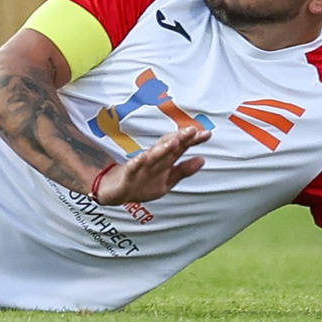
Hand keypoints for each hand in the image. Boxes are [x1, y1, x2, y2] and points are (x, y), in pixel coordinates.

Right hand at [92, 123, 208, 205]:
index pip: (180, 147)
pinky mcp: (128, 173)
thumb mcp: (167, 180)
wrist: (115, 191)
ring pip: (153, 155)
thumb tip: (202, 159)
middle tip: (192, 130)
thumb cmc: (142, 183)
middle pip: (168, 146)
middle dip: (180, 138)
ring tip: (174, 142)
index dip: (193, 141)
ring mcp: (141, 165)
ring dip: (163, 148)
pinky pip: (133, 167)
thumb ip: (184, 170)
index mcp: (164, 160)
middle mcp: (154, 159)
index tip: (206, 134)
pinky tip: (143, 157)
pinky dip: (137, 162)